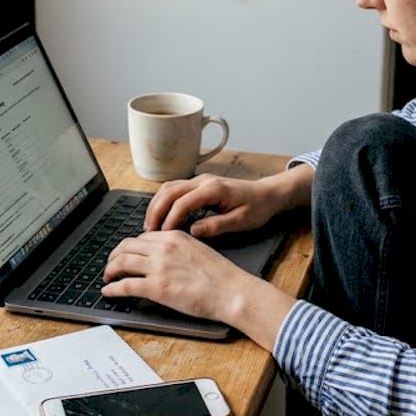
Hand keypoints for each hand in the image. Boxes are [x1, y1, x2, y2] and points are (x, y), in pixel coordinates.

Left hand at [102, 231, 295, 349]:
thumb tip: (162, 258)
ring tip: (107, 278)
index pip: (142, 237)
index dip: (129, 247)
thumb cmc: (221, 276)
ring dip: (109, 271)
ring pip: (121, 262)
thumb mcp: (198, 250)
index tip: (125, 255)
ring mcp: (159, 267)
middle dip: (114, 256)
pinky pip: (125, 285)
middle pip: (126, 246)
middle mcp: (163, 247)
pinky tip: (109, 292)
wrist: (232, 291)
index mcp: (174, 236)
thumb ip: (178, 249)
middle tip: (110, 266)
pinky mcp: (157, 287)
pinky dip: (112, 288)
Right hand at [144, 168, 310, 237]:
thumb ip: (217, 225)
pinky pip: (174, 189)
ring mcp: (200, 180)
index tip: (163, 235)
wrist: (267, 194)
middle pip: (169, 191)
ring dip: (156, 205)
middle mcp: (203, 181)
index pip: (183, 202)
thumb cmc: (257, 208)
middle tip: (148, 232)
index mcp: (214, 189)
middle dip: (156, 211)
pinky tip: (159, 216)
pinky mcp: (198, 184)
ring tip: (149, 226)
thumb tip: (193, 231)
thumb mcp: (241, 221)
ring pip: (168, 188)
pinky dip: (163, 201)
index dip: (170, 219)